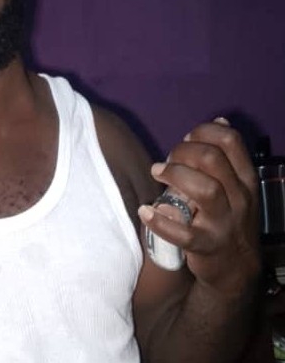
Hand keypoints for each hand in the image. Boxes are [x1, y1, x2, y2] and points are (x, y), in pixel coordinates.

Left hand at [138, 118, 260, 295]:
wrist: (236, 268)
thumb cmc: (227, 217)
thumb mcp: (234, 186)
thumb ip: (224, 156)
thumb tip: (219, 121)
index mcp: (244, 178)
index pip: (230, 140)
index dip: (203, 131)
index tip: (187, 137)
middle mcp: (239, 198)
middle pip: (213, 159)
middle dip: (184, 151)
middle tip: (168, 159)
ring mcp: (224, 223)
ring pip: (205, 190)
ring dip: (175, 175)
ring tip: (157, 173)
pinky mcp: (207, 246)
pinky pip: (183, 234)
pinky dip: (160, 222)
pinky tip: (145, 211)